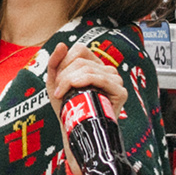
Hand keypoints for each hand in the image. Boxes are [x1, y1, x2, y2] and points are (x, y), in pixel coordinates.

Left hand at [45, 41, 125, 174]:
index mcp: (94, 65)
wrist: (74, 130)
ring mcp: (115, 80)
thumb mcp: (54, 82)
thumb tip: (62, 44)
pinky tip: (74, 91)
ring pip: (89, 69)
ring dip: (70, 80)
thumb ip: (55, 62)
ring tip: (61, 95)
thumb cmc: (66, 106)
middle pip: (82, 60)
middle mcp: (106, 70)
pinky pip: (101, 78)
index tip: (56, 80)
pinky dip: (83, 82)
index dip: (65, 61)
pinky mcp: (120, 92)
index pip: (80, 50)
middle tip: (57, 92)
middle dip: (65, 75)